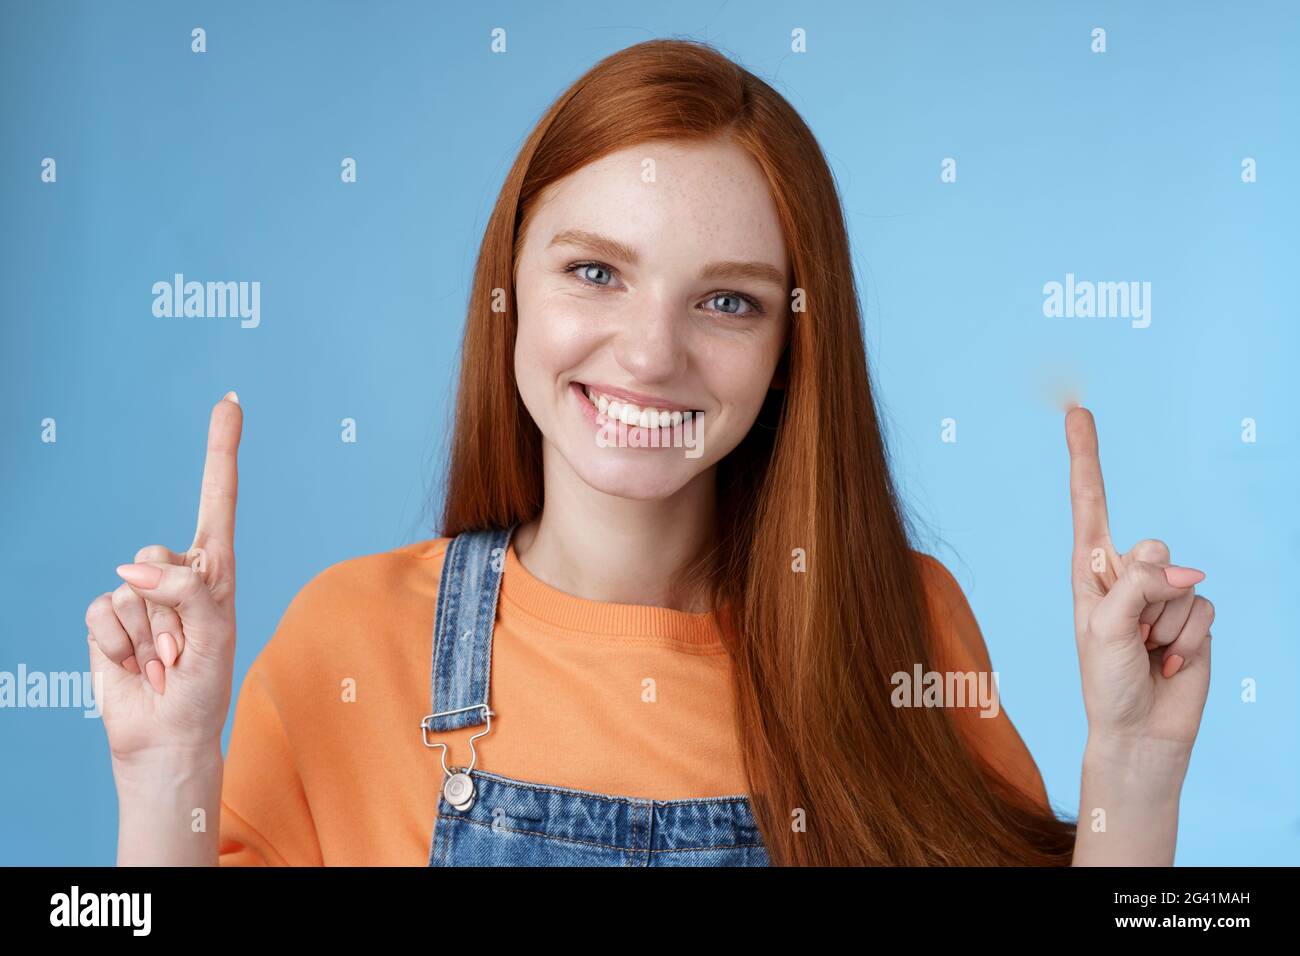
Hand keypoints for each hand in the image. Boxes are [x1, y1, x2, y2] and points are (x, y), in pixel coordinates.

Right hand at [86, 393, 242, 764]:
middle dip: (172, 611)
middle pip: (159, 554)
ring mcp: (139, 593)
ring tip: (164, 662)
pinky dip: (119, 645)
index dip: (222, 449)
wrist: (167, 733)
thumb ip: (184, 592)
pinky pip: (101, 611)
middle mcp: (177, 572)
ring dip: (149, 635)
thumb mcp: (214, 635)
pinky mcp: (107, 616)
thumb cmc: (203, 684)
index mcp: (216, 569)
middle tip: (185, 651)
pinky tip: (135, 664)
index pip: (217, 498)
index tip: (231, 401)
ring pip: (129, 587)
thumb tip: (130, 569)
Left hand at [1065, 405, 1213, 758]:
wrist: (1140, 730)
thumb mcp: (1105, 628)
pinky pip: (1204, 609)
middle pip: (1152, 549)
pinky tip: (1170, 662)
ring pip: (1183, 583)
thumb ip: (1138, 586)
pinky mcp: (1192, 615)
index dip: (1085, 458)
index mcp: (1090, 569)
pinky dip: (1189, 641)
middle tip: (1133, 636)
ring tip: (1148, 653)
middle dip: (1149, 594)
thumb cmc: (1106, 681)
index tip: (1077, 412)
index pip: (1089, 504)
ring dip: (1168, 626)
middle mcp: (1125, 574)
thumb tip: (1185, 571)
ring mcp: (1162, 594)